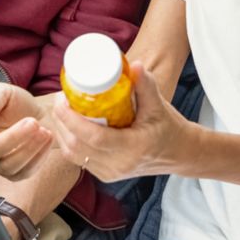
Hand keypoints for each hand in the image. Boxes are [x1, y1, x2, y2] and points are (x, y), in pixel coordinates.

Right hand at [0, 83, 55, 179]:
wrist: (41, 115)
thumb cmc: (17, 104)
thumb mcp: (5, 93)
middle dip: (14, 137)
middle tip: (32, 121)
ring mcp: (0, 165)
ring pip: (10, 165)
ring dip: (29, 147)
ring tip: (43, 129)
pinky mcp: (18, 174)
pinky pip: (26, 170)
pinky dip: (39, 154)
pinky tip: (47, 137)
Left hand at [52, 61, 189, 182]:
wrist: (178, 154)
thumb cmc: (169, 127)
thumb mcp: (159, 106)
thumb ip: (146, 85)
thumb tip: (134, 65)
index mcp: (133, 149)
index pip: (94, 138)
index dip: (72, 119)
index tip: (62, 100)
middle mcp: (118, 165)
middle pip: (77, 147)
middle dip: (61, 122)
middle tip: (60, 98)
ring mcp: (110, 173)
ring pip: (74, 154)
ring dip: (62, 131)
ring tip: (62, 108)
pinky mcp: (105, 175)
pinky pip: (78, 159)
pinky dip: (68, 141)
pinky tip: (66, 125)